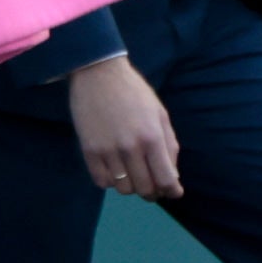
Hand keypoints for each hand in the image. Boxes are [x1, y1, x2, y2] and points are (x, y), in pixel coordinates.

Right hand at [68, 56, 182, 200]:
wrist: (97, 71)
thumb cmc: (133, 91)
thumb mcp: (159, 113)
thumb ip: (169, 145)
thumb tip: (172, 177)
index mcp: (152, 137)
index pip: (165, 180)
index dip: (171, 191)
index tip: (172, 190)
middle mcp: (131, 147)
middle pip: (145, 189)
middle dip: (152, 191)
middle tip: (151, 183)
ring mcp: (108, 150)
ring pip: (124, 189)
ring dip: (131, 186)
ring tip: (131, 172)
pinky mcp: (89, 149)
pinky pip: (102, 181)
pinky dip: (110, 181)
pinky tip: (113, 168)